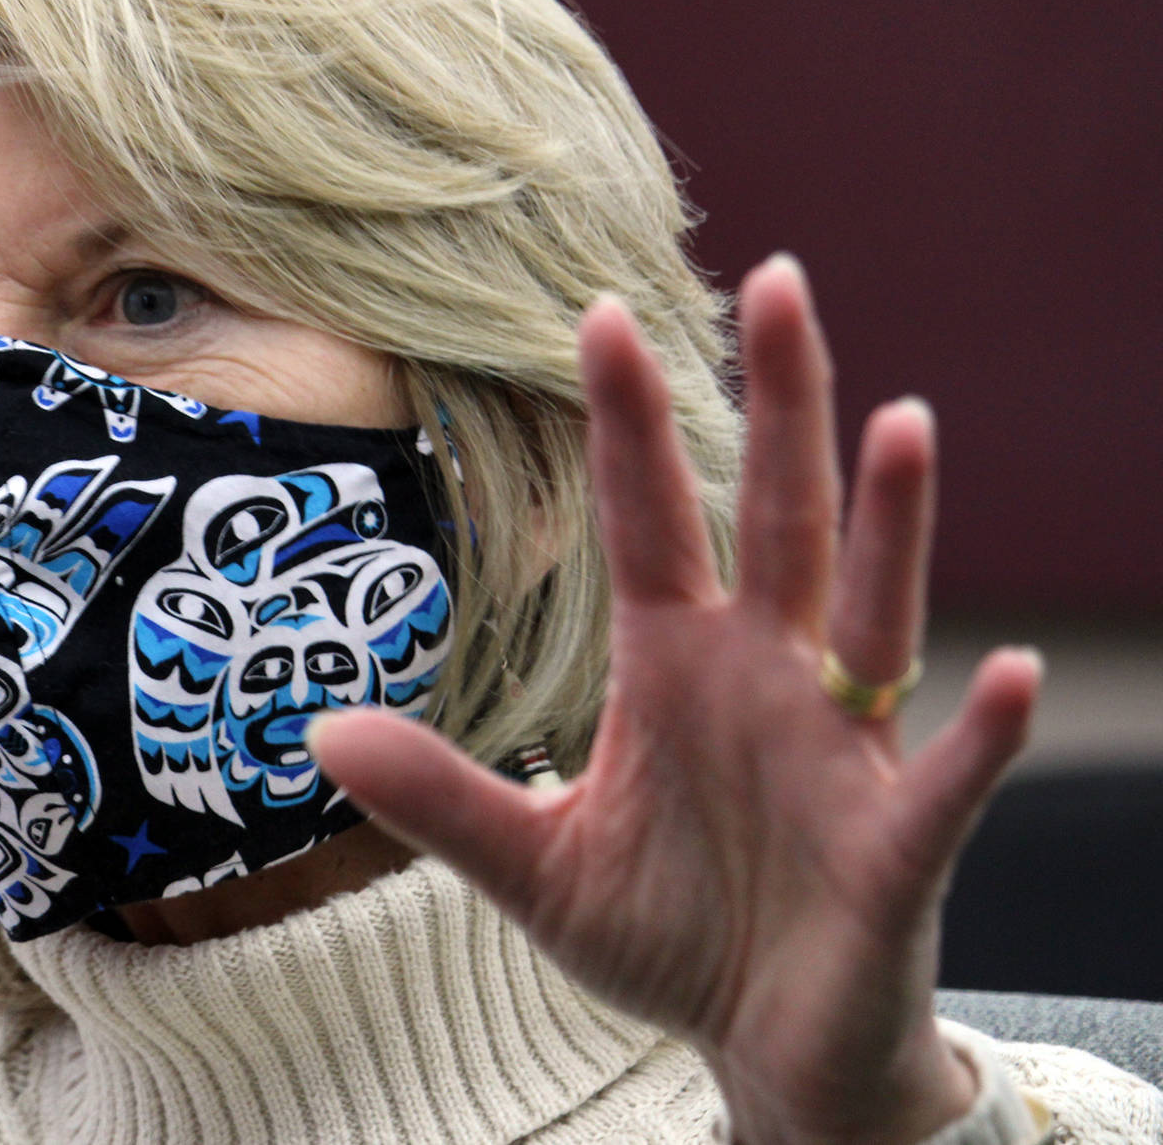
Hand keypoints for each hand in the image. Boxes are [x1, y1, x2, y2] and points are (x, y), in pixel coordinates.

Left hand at [309, 255, 1038, 1144]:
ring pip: (869, 612)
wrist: (764, 1040)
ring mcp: (840, 750)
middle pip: (775, 519)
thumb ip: (442, 798)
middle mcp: (765, 677)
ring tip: (898, 424)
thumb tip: (323, 730)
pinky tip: (999, 670)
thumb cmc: (666, 930)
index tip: (598, 313)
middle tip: (776, 281)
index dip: (632, 423)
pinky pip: (942, 779)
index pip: (650, 518)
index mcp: (675, 664)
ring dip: (889, 524)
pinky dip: (974, 731)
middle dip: (777, 405)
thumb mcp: (535, 864)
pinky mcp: (895, 842)